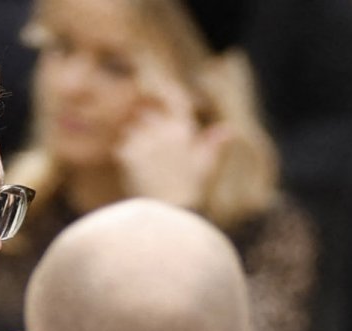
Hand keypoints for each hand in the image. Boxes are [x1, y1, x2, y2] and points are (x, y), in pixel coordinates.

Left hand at [115, 73, 227, 209]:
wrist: (171, 216)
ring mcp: (143, 141)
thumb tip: (229, 129)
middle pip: (148, 112)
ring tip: (146, 163)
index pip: (174, 98)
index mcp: (184, 130)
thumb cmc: (192, 192)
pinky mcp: (127, 154)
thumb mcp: (206, 166)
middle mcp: (163, 130)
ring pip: (132, 128)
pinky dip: (126, 157)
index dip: (167, 93)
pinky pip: (122, 146)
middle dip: (147, 124)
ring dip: (135, 139)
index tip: (160, 94)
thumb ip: (214, 144)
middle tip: (152, 147)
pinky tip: (137, 173)